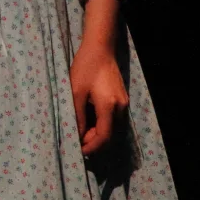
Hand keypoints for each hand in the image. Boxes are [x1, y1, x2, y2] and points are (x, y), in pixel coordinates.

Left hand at [70, 40, 128, 154]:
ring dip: (98, 135)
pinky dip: (102, 125)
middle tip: (77, 143)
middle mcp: (120, 107)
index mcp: (109, 106)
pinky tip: (89, 123)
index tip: (79, 151)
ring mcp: (123, 104)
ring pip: (113, 128)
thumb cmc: (85, 67)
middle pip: (110, 135)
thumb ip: (77, 116)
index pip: (104, 136)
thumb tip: (77, 136)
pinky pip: (114, 120)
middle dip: (94, 142)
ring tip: (81, 133)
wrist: (100, 49)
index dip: (91, 147)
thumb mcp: (76, 92)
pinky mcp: (122, 100)